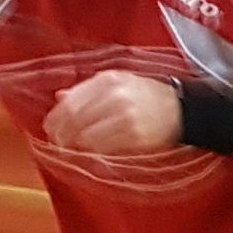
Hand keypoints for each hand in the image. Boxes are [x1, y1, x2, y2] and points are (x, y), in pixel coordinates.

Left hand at [42, 71, 185, 155]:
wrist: (182, 108)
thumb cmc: (146, 95)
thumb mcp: (118, 82)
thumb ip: (87, 89)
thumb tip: (59, 97)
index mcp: (108, 80)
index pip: (71, 101)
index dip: (56, 118)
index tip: (50, 128)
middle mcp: (116, 96)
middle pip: (75, 119)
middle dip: (61, 134)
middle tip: (58, 143)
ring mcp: (126, 117)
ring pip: (86, 137)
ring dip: (75, 146)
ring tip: (73, 149)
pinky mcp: (135, 136)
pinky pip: (104, 148)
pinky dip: (92, 152)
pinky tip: (91, 152)